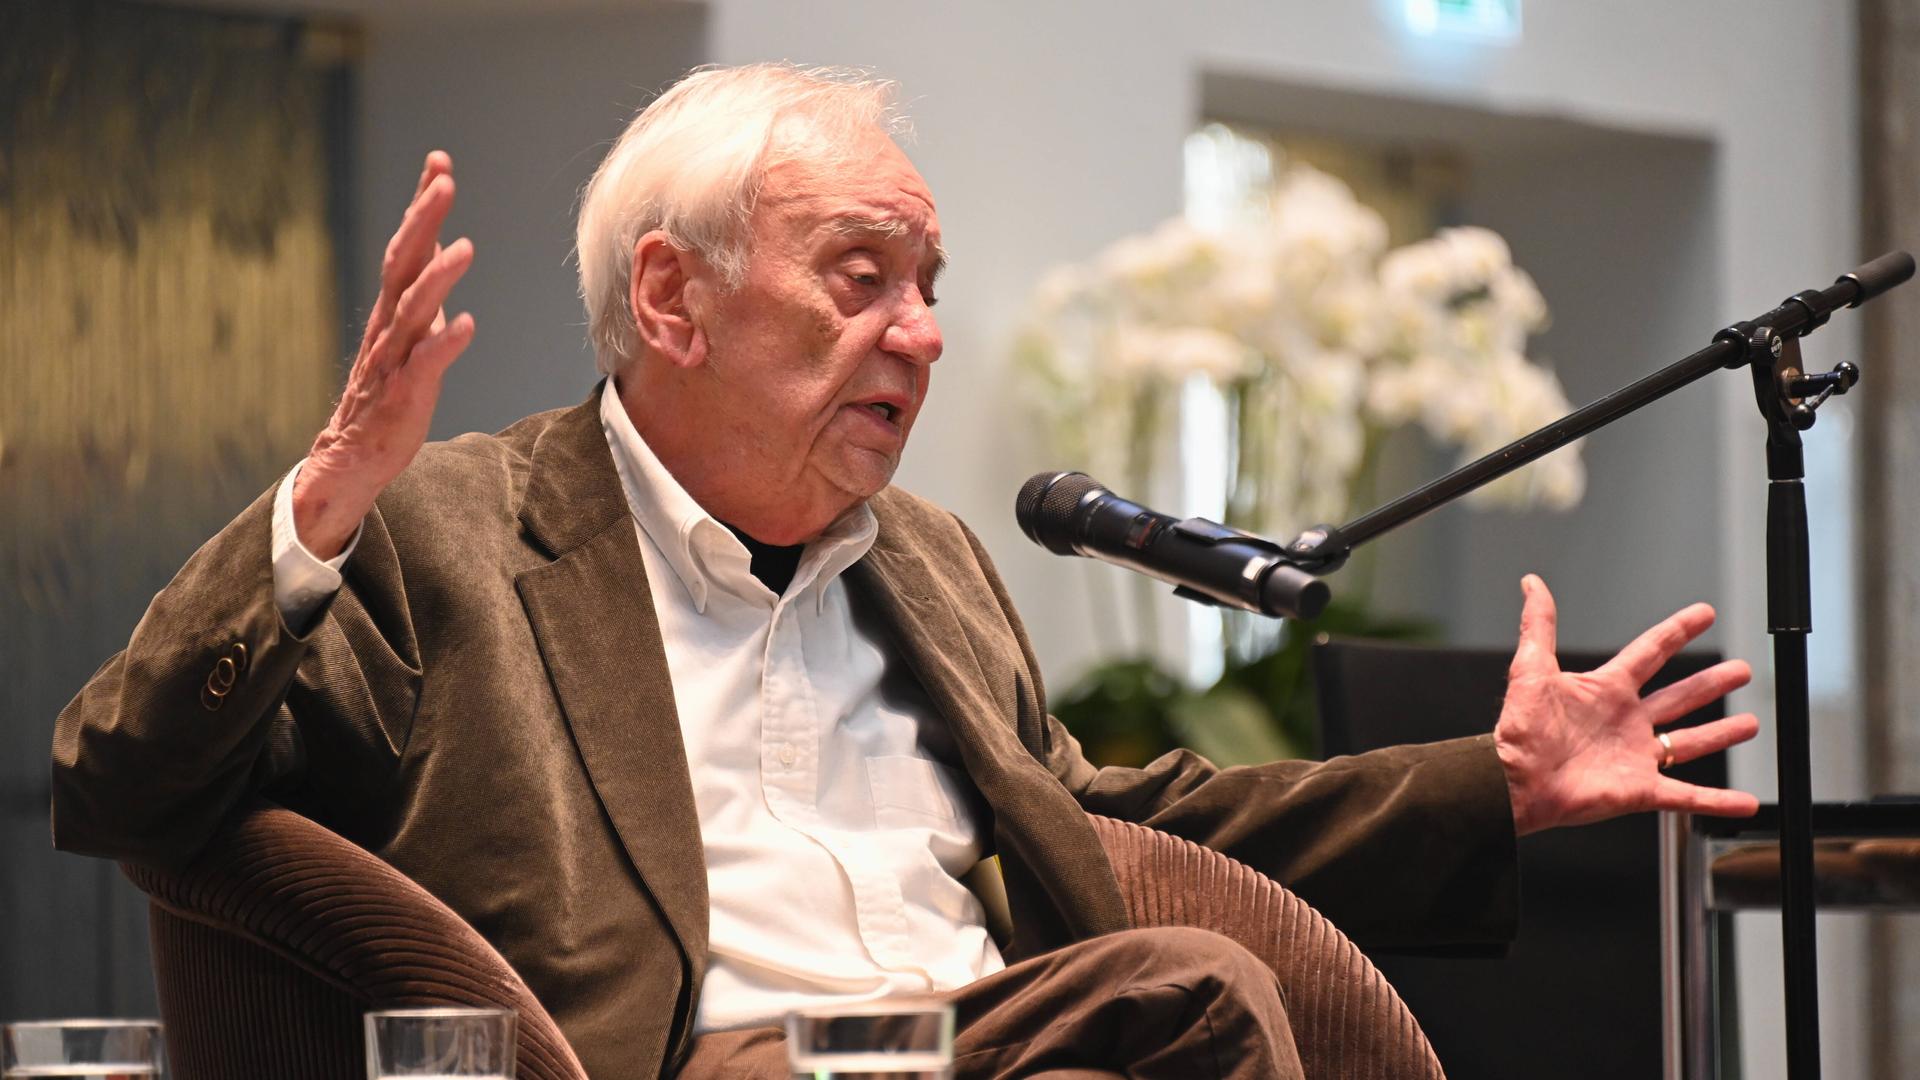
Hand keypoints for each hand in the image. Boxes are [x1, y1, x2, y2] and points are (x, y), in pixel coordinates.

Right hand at [294, 151, 475, 557]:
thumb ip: (425, 295)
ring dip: (438, 278)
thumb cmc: (387, 395)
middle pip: (402, 264)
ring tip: (465, 248)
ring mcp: (393, 360)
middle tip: (442, 181)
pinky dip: (444, 345)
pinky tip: (468, 325)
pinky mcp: (403, 395)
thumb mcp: (410, 335)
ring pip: (414, 311)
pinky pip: (424, 366)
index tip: (438, 163)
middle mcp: (389, 327)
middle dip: (422, 221)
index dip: (420, 206)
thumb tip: (445, 252)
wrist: (354, 457)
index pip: (406, 247)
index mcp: (392, 310)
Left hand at [1494, 574, 1761, 834]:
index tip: (1704, 614)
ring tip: (1750, 724)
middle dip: (1711, 684)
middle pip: (1679, 696)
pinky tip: (1744, 802)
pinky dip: (1717, 801)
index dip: (1678, 631)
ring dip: (1720, 734)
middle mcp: (1625, 722)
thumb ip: (1539, 624)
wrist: (1515, 781)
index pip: (1651, 651)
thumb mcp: (1532, 668)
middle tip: (1741, 670)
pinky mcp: (1639, 789)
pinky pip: (1687, 796)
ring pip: (1689, 742)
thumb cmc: (1519, 729)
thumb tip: (1533, 583)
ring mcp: (1634, 756)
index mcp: (1605, 690)